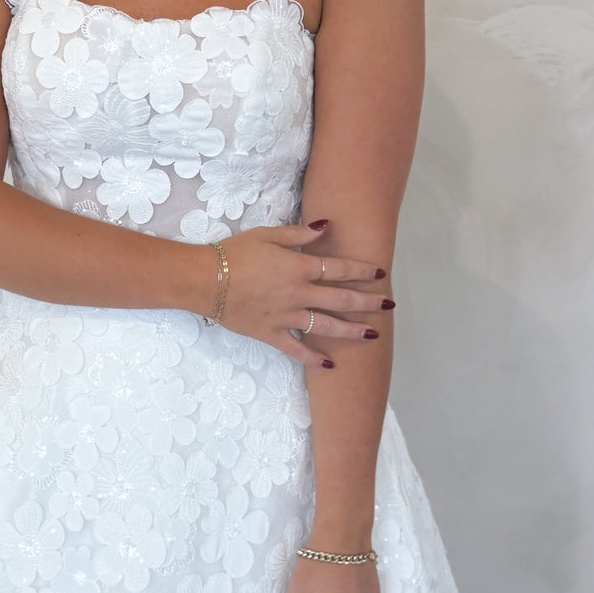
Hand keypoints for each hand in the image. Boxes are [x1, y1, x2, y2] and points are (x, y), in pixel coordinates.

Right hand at [213, 221, 393, 367]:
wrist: (204, 280)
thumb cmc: (233, 253)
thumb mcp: (266, 234)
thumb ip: (298, 234)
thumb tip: (326, 227)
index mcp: (298, 268)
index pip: (338, 269)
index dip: (361, 271)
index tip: (380, 274)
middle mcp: (297, 294)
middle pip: (340, 300)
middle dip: (368, 303)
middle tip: (389, 305)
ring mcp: (285, 317)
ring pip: (325, 327)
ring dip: (351, 331)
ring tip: (372, 335)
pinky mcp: (270, 334)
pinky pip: (295, 350)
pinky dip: (312, 358)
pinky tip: (329, 364)